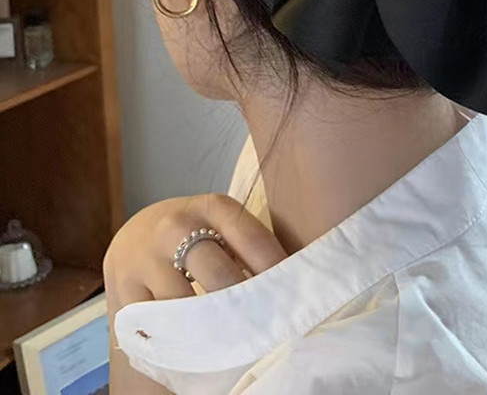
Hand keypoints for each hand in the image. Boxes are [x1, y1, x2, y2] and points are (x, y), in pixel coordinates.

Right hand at [104, 193, 286, 392]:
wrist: (134, 235)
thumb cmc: (194, 233)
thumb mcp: (220, 224)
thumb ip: (248, 244)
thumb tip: (291, 279)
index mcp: (212, 206)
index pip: (252, 239)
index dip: (275, 270)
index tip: (293, 296)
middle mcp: (177, 226)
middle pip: (219, 275)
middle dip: (246, 306)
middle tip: (268, 328)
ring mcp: (147, 257)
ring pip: (185, 305)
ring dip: (213, 329)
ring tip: (237, 344)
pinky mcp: (125, 289)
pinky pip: (156, 323)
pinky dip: (179, 339)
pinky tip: (198, 347)